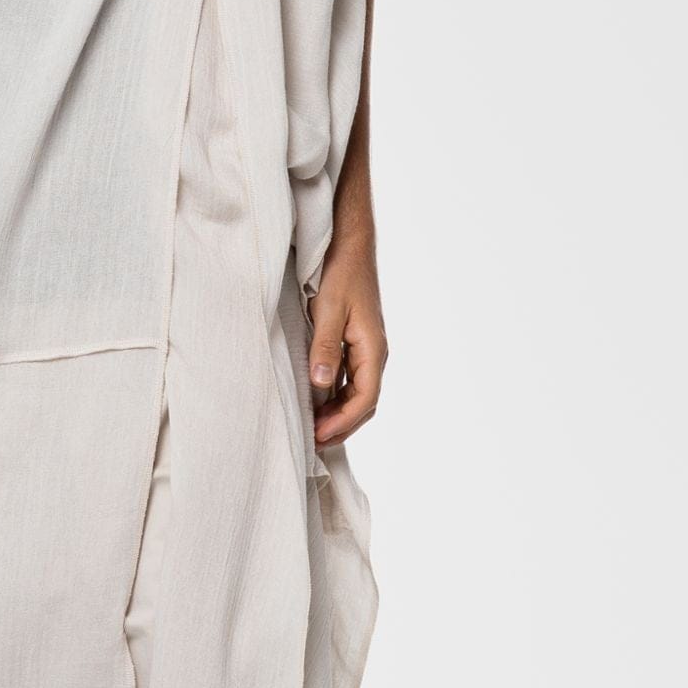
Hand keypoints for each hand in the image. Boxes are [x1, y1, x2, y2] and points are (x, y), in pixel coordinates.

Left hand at [307, 239, 387, 445]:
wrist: (349, 245)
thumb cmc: (340, 272)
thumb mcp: (329, 310)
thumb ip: (325, 348)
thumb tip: (321, 385)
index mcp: (373, 347)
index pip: (366, 398)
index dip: (344, 422)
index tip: (319, 436)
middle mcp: (374, 353)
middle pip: (364, 402)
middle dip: (342, 426)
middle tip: (313, 442)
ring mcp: (365, 349)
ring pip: (357, 393)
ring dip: (338, 414)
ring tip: (313, 430)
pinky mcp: (354, 343)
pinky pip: (349, 379)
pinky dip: (335, 397)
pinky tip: (317, 404)